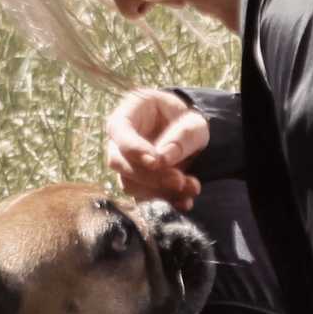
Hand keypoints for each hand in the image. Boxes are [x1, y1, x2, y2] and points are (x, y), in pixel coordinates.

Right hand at [103, 88, 209, 206]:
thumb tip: (162, 161)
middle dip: (148, 175)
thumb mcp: (194, 121)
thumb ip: (182, 137)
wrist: (191, 134)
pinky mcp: (136, 182)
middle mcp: (119, 139)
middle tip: (179, 180)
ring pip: (129, 183)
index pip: (119, 130)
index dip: (133, 148)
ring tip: (191, 187)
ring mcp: (125, 163)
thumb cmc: (188, 120)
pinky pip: (142, 196)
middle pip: (119, 161)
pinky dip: (164, 200)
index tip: (155, 161)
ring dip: (159, 190)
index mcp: (130, 112)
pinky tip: (184, 201)